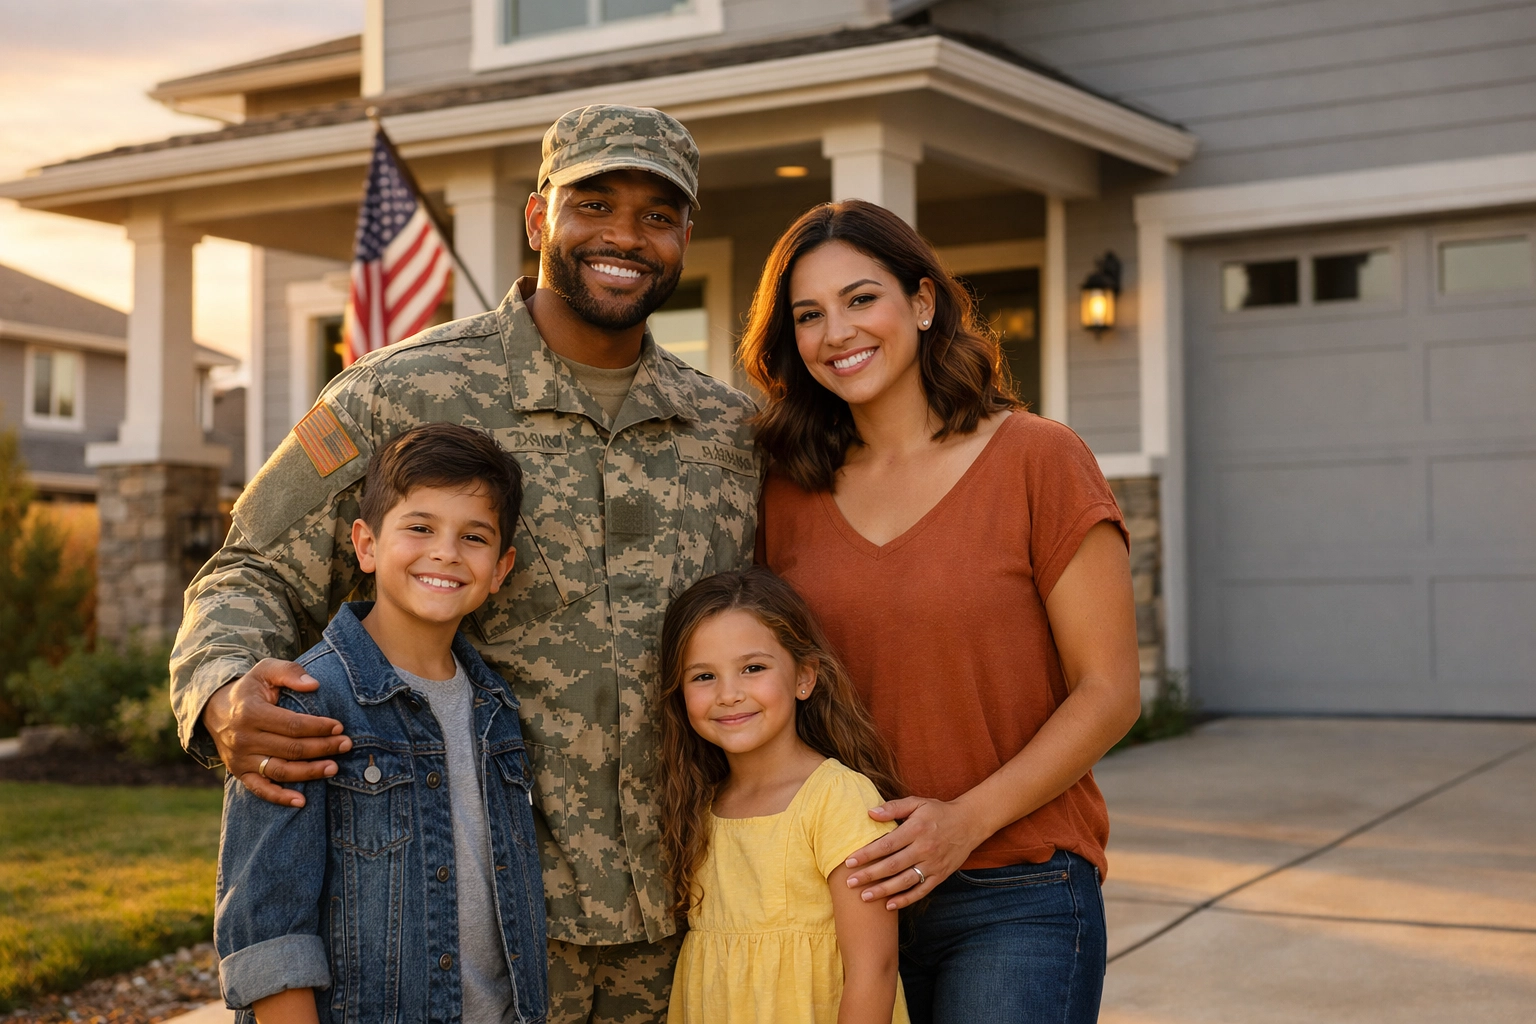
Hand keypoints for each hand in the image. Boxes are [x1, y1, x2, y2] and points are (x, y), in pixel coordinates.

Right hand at [204, 659, 351, 807]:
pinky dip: (280, 798)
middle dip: (322, 747)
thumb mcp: (265, 671)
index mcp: (251, 712)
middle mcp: (244, 738)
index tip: (339, 726)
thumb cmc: (249, 689)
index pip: (292, 724)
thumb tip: (314, 684)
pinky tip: (302, 801)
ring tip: (334, 768)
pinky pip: (260, 789)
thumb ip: (289, 672)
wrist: (215, 710)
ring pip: (280, 770)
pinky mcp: (239, 773)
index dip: (318, 727)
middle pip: (291, 748)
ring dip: (309, 772)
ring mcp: (241, 759)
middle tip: (346, 745)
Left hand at [843, 795, 991, 909]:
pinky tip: (889, 905)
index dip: (866, 854)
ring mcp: (933, 864)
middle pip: (892, 866)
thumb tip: (870, 812)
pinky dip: (905, 900)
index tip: (849, 861)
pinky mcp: (940, 876)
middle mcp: (924, 849)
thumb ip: (894, 807)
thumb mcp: (917, 802)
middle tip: (850, 883)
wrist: (969, 824)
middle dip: (869, 875)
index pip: (886, 844)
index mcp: (915, 829)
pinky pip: (921, 891)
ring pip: (904, 881)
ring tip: (864, 897)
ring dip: (883, 891)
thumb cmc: (938, 812)